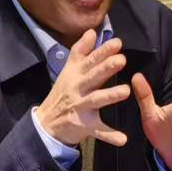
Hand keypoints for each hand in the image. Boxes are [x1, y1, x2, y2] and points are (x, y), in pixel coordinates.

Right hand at [35, 30, 129, 147]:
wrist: (46, 123)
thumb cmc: (62, 93)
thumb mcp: (68, 70)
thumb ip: (81, 51)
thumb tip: (92, 31)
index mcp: (76, 75)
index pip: (89, 60)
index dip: (103, 51)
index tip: (117, 43)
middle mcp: (78, 89)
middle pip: (93, 77)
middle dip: (106, 68)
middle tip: (121, 60)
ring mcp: (81, 108)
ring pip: (96, 100)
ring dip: (110, 96)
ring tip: (126, 91)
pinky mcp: (84, 126)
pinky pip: (98, 131)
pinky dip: (110, 136)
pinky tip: (122, 139)